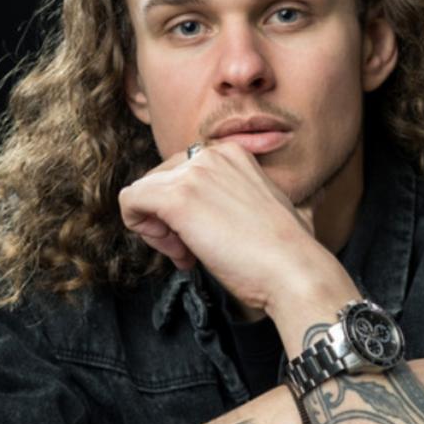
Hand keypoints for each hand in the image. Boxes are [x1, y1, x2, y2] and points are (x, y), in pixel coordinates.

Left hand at [118, 141, 348, 315]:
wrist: (293, 270)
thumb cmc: (287, 250)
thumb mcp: (273, 205)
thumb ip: (248, 195)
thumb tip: (263, 202)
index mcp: (232, 153)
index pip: (182, 173)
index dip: (186, 207)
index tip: (207, 234)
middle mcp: (211, 155)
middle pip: (160, 180)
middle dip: (167, 217)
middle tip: (191, 248)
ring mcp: (194, 174)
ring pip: (143, 192)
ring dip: (157, 228)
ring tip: (187, 252)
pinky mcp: (176, 198)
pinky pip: (130, 201)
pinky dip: (143, 230)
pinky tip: (175, 250)